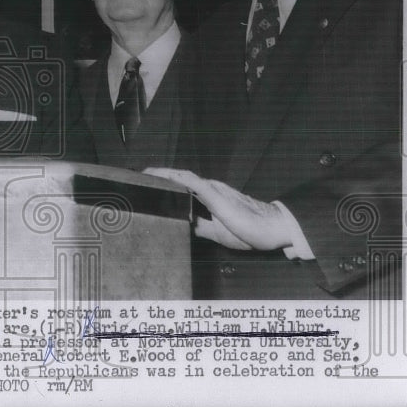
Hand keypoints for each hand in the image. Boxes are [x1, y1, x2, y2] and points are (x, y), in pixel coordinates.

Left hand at [144, 168, 293, 251]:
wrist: (273, 229)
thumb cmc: (249, 230)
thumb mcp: (215, 232)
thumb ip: (199, 226)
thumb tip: (182, 225)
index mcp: (207, 197)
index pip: (180, 187)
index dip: (161, 183)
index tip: (143, 186)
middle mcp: (208, 189)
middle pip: (176, 178)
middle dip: (155, 177)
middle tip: (134, 179)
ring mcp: (211, 190)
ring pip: (180, 177)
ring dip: (160, 175)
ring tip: (140, 175)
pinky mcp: (215, 195)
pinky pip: (191, 182)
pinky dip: (174, 178)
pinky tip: (160, 177)